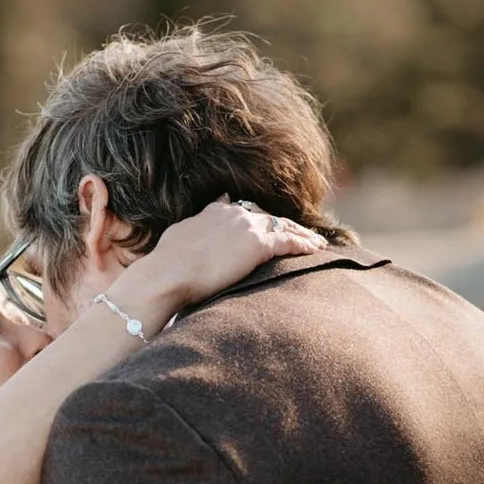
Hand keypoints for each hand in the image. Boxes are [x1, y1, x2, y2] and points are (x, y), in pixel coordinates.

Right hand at [129, 196, 326, 311]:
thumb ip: (194, 225)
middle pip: (268, 216)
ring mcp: (247, 227)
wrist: (168, 274)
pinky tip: (315, 250)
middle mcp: (234, 214)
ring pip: (284, 226)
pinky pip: (288, 242)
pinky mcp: (257, 245)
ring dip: (302, 234)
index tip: (270, 222)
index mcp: (215, 210)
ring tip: (317, 242)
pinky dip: (303, 245)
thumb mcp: (179, 234)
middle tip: (302, 232)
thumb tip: (195, 221)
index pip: (244, 210)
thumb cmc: (167, 263)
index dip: (260, 217)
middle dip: (286, 224)